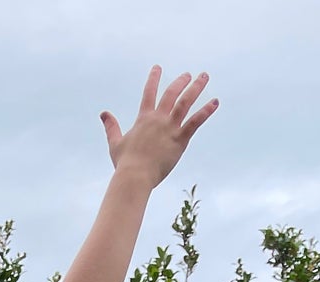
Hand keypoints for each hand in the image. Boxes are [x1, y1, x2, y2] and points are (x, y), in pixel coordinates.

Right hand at [100, 68, 217, 190]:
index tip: (158, 67)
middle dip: (180, 81)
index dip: (153, 78)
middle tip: (188, 74)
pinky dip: (206, 111)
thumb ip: (111, 126)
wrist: (135, 175)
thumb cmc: (125, 163)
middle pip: (171, 93)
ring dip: (196, 87)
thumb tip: (104, 113)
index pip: (149, 92)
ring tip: (204, 76)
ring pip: (185, 102)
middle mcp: (158, 119)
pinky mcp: (180, 139)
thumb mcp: (115, 143)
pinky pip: (196, 121)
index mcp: (144, 118)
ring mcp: (170, 128)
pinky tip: (215, 102)